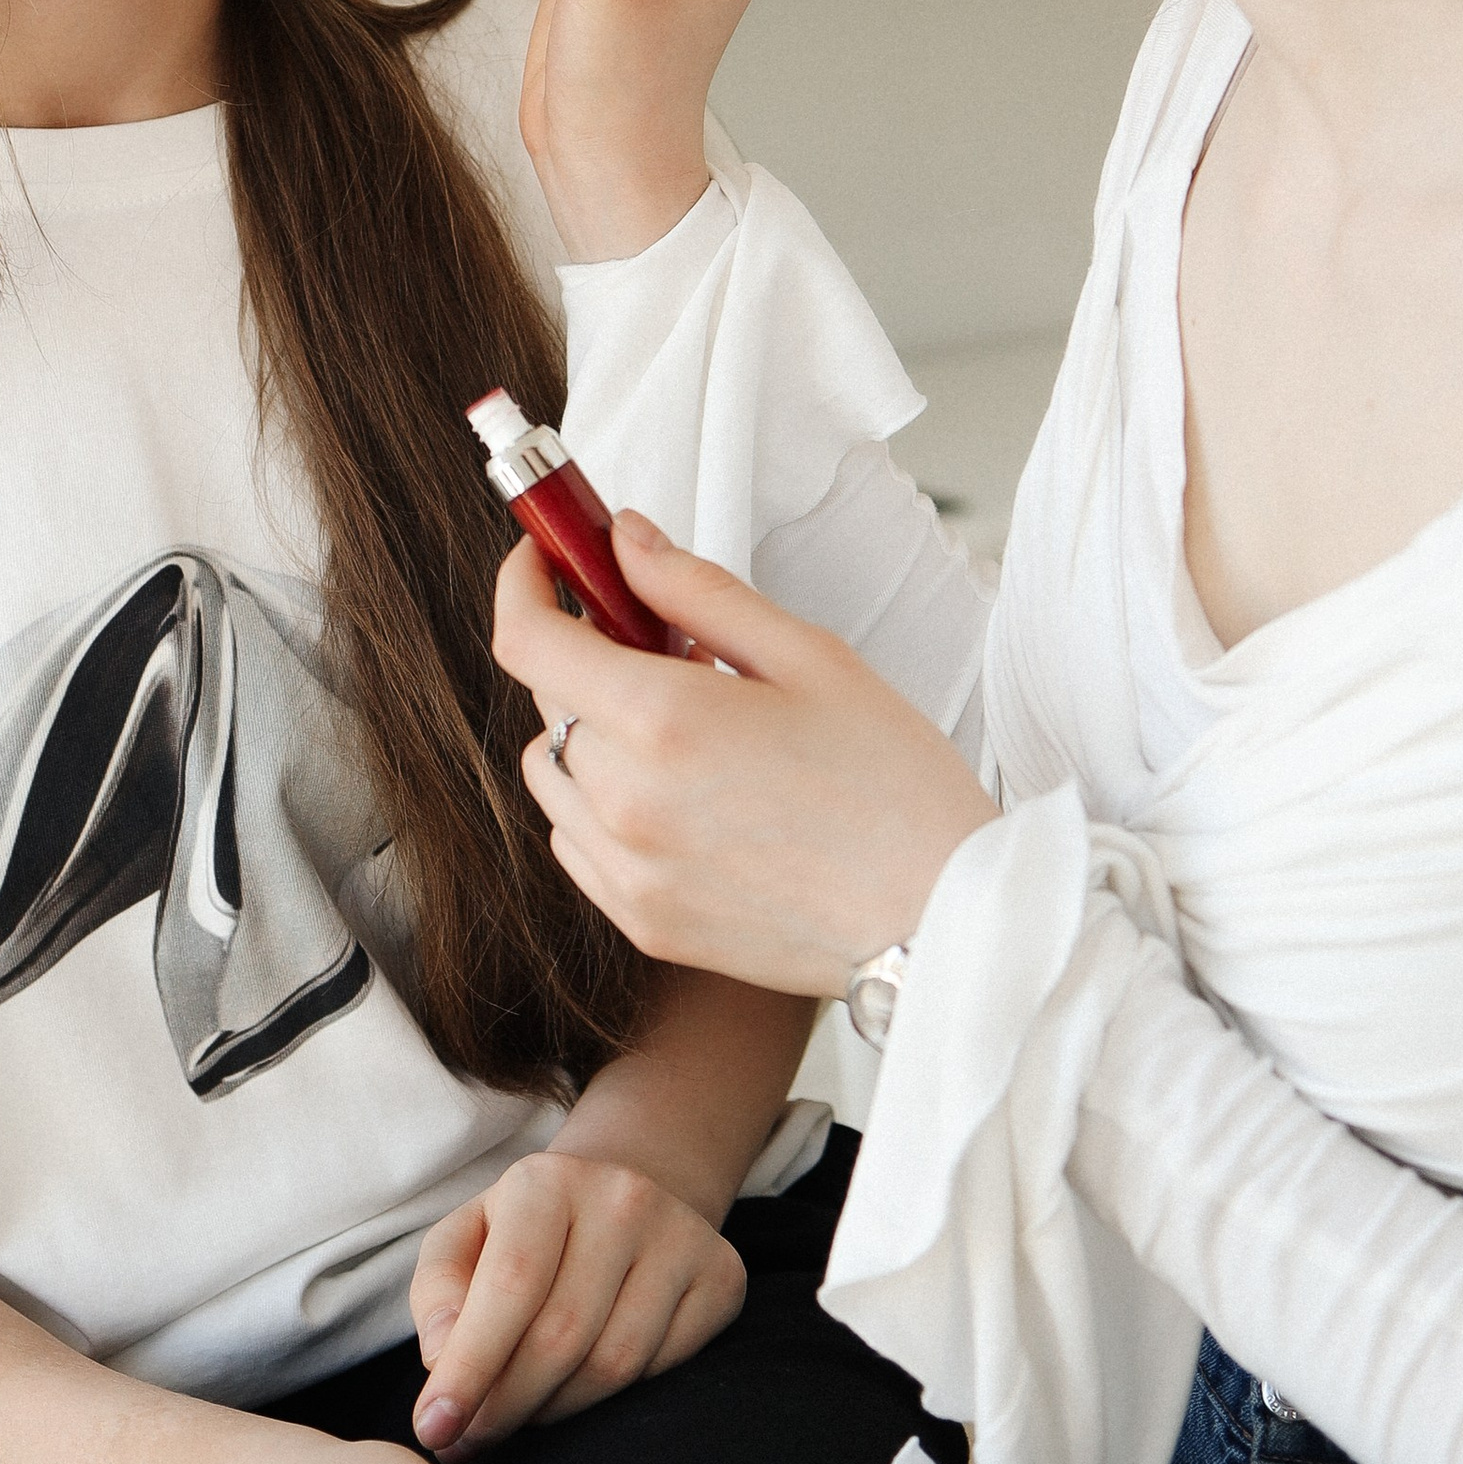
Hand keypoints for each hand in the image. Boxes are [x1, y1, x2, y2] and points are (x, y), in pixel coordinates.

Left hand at [407, 1149, 745, 1453]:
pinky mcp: (723, 1276)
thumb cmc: (525, 1232)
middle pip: (561, 1337)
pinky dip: (614, 1396)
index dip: (469, 1368)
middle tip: (471, 1439)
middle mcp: (623, 1197)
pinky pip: (662, 1369)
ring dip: (555, 1409)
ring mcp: (682, 1235)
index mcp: (546, 1180)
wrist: (627, 1192)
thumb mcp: (464, 1239)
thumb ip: (439, 1293)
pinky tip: (583, 1382)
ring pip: (613, 1364)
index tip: (433, 1430)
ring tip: (524, 1409)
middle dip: (505, 1406)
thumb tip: (441, 1357)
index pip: (509, 1287)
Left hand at [494, 521, 994, 989]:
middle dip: (589, 655)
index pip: (527, 640)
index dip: (523, 583)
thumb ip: (698, 590)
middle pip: (549, 700)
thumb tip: (626, 543)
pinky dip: (600, 804)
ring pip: (552, 771)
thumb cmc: (893, 786)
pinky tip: (677, 795)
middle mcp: (625, 801)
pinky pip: (574, 840)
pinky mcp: (640, 921)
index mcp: (663, 722)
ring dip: (589, 733)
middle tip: (669, 647)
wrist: (939, 915)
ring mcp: (627, 869)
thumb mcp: (808, 655)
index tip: (546, 560)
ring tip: (681, 732)